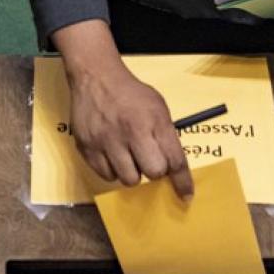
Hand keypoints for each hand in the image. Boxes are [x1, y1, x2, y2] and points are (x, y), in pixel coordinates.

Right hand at [50, 20, 193, 200]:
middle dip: (154, 170)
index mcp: (152, 121)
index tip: (186, 194)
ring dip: (132, 172)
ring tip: (128, 156)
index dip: (182, 181)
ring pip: (128, 179)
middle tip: (148, 159)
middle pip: (152, 172)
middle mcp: (130, 133)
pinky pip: (106, 176)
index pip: (174, 159)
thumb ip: (166, 135)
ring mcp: (107, 141)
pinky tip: (112, 154)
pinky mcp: (88, 147)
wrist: (96, 78)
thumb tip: (172, 166)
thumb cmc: (130, 93)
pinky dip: (112, 170)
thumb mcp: (158, 107)